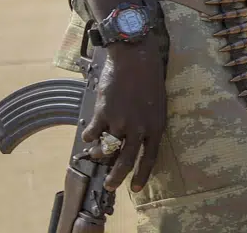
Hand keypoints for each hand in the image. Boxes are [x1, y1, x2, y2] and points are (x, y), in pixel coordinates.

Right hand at [80, 39, 167, 192]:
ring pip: (106, 149)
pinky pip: (93, 133)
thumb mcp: (157, 103)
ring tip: (94, 154)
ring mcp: (121, 122)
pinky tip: (89, 133)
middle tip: (109, 186)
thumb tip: (138, 140)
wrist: (135, 58)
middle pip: (127, 162)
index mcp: (156, 126)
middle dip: (116, 177)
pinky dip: (89, 135)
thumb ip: (148, 123)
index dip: (142, 175)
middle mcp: (139, 128)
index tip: (136, 188)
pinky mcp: (104, 114)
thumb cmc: (149, 78)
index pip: (150, 158)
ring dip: (98, 154)